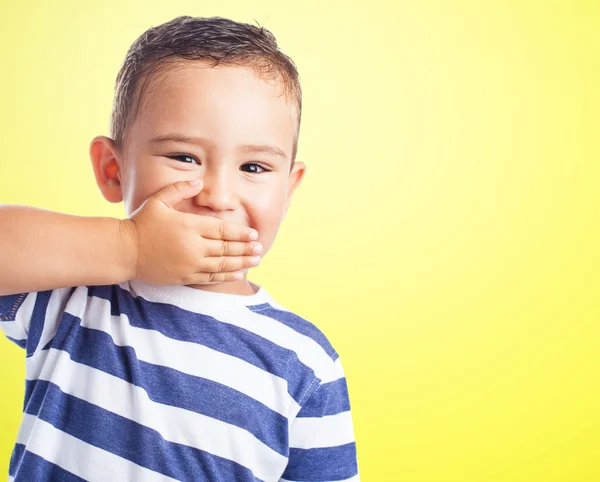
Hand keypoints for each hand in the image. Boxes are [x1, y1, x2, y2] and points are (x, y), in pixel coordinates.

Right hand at [119, 179, 260, 284]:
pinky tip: (238, 273)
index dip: (240, 233)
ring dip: (241, 263)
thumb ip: (180, 189)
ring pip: (222, 265)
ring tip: (255, 261)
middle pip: (226, 249)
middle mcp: (193, 247)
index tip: (253, 234)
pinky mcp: (184, 277)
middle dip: (246, 249)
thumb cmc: (141, 223)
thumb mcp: (158, 200)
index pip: (222, 230)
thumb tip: (199, 182)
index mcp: (189, 226)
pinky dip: (226, 276)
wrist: (124, 251)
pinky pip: (210, 278)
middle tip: (260, 248)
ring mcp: (189, 264)